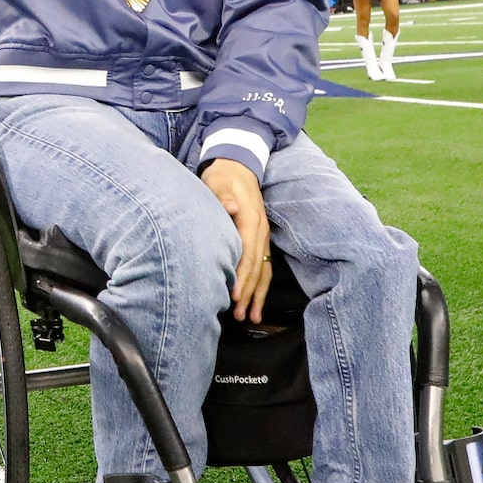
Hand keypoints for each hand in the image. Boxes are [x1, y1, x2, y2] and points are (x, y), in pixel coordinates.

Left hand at [202, 158, 272, 321]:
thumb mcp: (218, 180)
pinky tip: (255, 303)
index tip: (234, 295)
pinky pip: (264, 267)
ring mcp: (262, 236)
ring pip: (264, 270)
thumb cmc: (223, 176)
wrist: (238, 166)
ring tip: (250, 316)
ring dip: (257, 295)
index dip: (242, 275)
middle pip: (257, 267)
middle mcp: (260, 231)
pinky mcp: (260, 240)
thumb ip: (223, 195)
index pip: (247, 253)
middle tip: (239, 314)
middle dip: (249, 292)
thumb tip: (233, 208)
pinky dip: (260, 286)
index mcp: (250, 219)